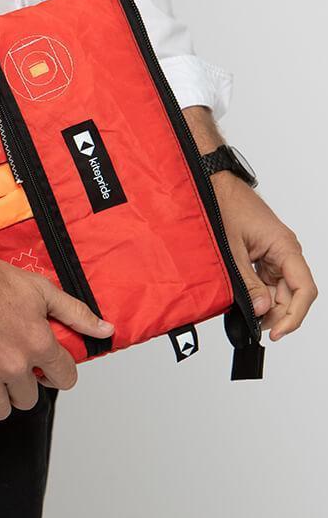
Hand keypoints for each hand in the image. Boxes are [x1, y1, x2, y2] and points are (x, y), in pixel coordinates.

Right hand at [0, 203, 113, 424]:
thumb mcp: (39, 288)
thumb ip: (75, 312)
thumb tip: (105, 330)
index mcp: (38, 343)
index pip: (65, 379)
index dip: (57, 373)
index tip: (46, 368)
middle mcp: (14, 365)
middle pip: (29, 398)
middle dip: (23, 385)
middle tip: (10, 367)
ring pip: (0, 410)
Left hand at [213, 173, 316, 340]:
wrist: (213, 184)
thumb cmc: (224, 205)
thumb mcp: (232, 250)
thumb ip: (248, 282)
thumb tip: (261, 310)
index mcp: (285, 247)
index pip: (303, 290)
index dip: (293, 316)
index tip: (277, 332)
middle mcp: (285, 250)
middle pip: (293, 293)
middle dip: (277, 314)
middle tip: (256, 327)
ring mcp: (275, 251)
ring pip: (280, 288)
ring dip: (266, 303)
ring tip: (247, 314)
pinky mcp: (264, 251)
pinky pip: (268, 278)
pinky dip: (258, 291)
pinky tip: (246, 299)